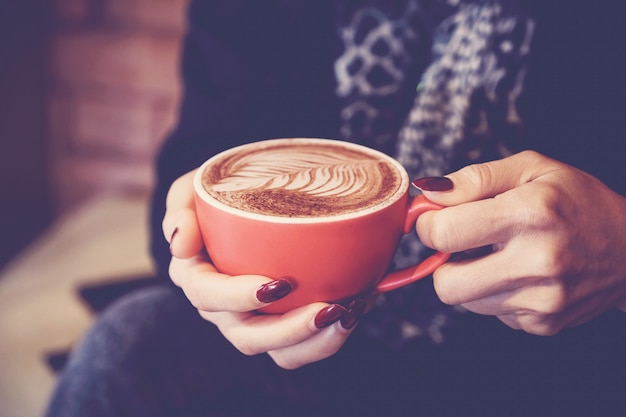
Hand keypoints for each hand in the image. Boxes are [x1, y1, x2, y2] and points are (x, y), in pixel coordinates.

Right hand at [162, 170, 364, 368]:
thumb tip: (180, 244)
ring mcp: (254, 320)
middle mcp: (222, 309)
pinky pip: (303, 346)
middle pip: (248, 337)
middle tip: (332, 308)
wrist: (243, 201)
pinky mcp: (282, 323)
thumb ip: (181, 208)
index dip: (240, 297)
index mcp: (196, 276)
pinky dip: (330, 336)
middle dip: (290, 331)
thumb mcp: (191, 189)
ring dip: (317, 342)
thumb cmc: (216, 195)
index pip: (209, 296)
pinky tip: (358, 308)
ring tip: (351, 314)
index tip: (278, 284)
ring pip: (280, 352)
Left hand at [415, 151, 625, 334]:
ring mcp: (543, 299)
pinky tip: (519, 273)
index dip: (428, 224)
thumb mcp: (531, 169)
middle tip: (460, 242)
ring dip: (469, 277)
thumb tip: (428, 194)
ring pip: (465, 300)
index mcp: (530, 214)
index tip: (436, 218)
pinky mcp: (544, 323)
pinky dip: (495, 293)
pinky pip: (492, 312)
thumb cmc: (577, 201)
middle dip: (441, 262)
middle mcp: (537, 262)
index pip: (444, 232)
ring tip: (498, 254)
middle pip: (446, 284)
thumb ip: (475, 179)